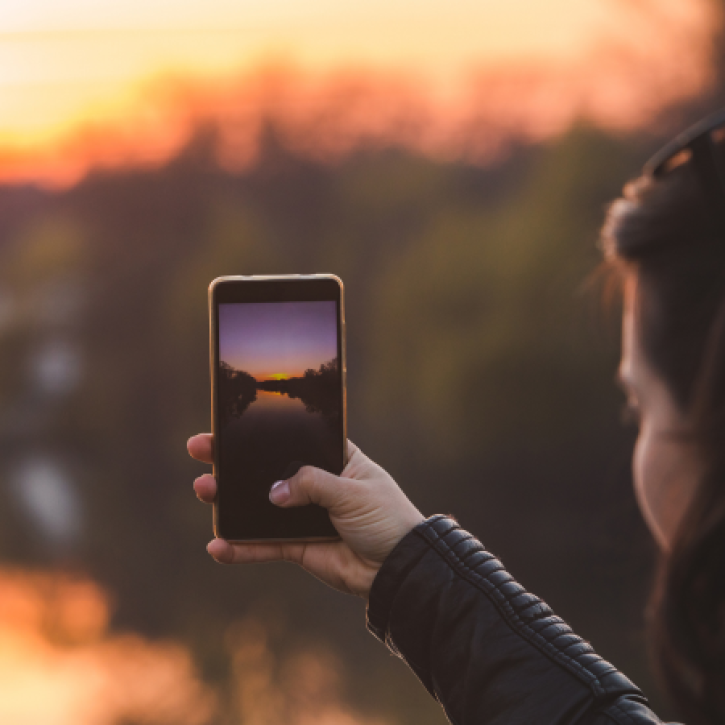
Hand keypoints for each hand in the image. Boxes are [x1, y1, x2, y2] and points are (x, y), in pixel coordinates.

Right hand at [187, 436, 424, 598]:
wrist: (400, 568)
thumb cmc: (387, 519)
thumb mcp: (352, 491)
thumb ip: (313, 485)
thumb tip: (273, 493)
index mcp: (334, 459)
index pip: (292, 440)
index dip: (262, 433)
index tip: (229, 424)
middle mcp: (314, 484)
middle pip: (267, 470)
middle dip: (233, 461)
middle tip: (201, 450)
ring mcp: (303, 515)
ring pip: (259, 506)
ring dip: (229, 501)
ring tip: (203, 490)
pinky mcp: (298, 546)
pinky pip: (264, 545)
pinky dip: (242, 547)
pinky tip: (218, 546)